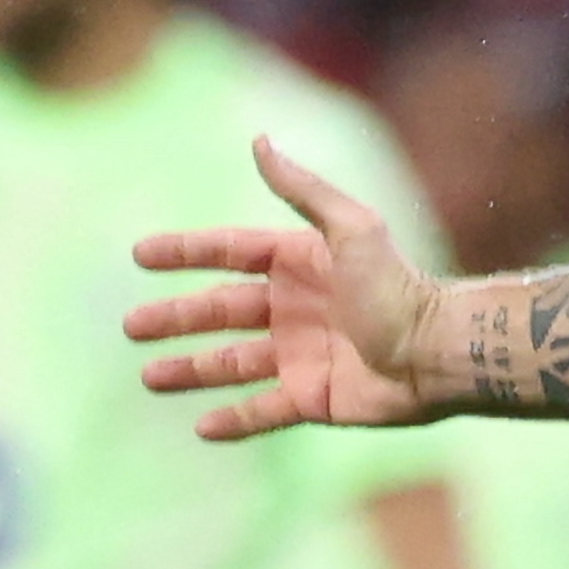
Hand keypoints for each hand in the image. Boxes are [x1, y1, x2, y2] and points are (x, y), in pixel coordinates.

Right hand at [129, 137, 456, 439]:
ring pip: (231, 364)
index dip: (185, 253)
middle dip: (175, 319)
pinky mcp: (313, 400)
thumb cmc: (398, 288)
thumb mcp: (351, 228)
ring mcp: (301, 357)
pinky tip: (199, 427)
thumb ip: (302, 190)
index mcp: (300, 264)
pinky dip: (233, 421)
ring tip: (149, 377)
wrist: (437, 353)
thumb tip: (259, 140)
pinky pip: (263, 411)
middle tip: (131, 327)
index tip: (140, 255)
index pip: (229, 254)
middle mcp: (294, 310)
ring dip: (190, 370)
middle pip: (220, 312)